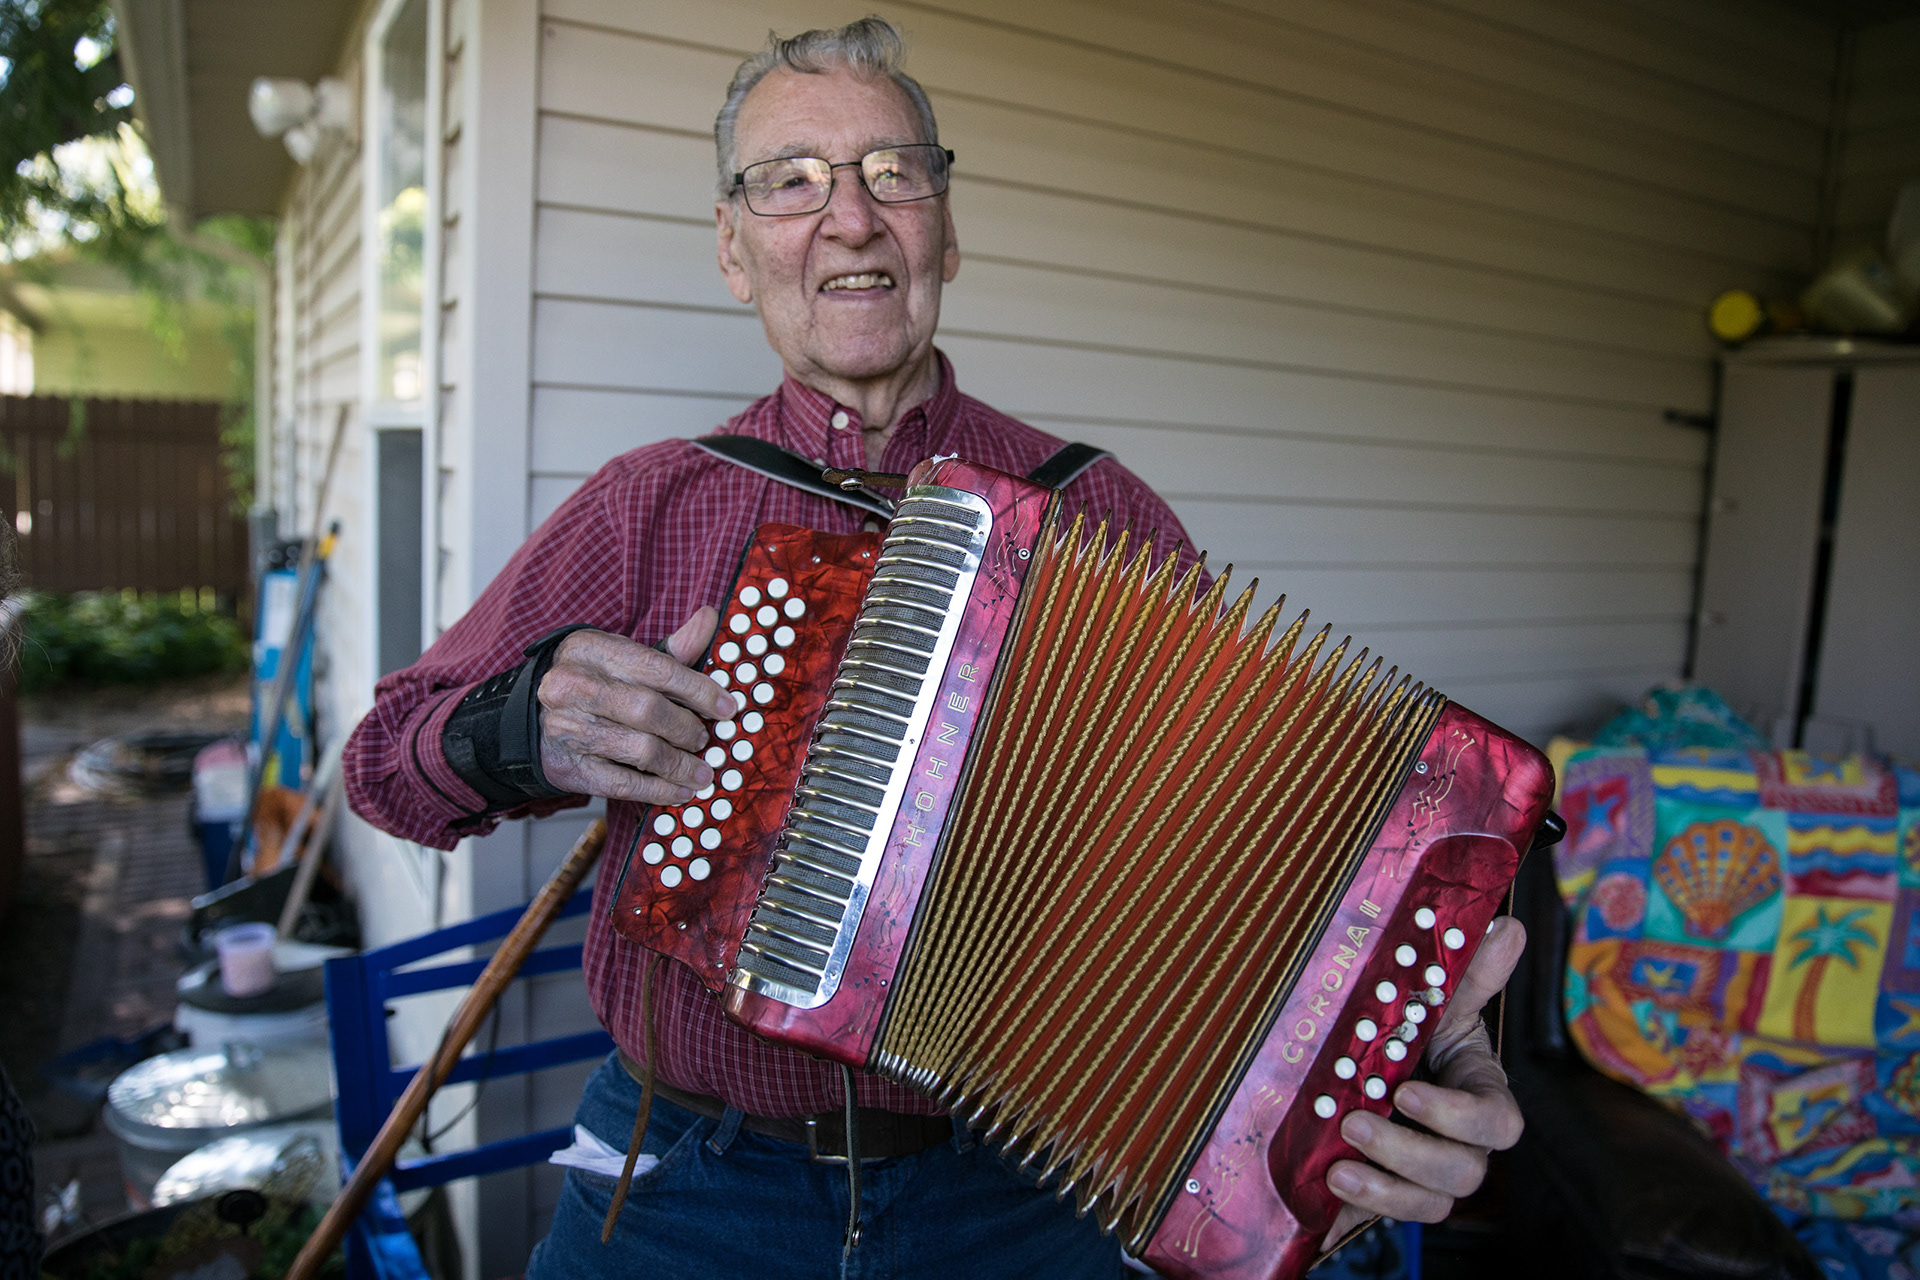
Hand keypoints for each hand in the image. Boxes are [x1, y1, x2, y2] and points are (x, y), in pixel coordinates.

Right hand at [535, 609, 733, 804]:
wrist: (531, 717)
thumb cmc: (592, 683)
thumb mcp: (623, 657)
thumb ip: (670, 648)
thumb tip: (710, 619)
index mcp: (591, 650)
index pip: (657, 668)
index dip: (699, 690)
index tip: (727, 708)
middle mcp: (573, 687)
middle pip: (648, 710)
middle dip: (687, 729)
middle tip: (705, 739)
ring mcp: (568, 729)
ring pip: (640, 751)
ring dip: (680, 765)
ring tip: (701, 771)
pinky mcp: (569, 768)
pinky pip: (623, 784)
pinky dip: (660, 790)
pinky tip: (680, 791)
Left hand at [1320, 916, 1525, 1248]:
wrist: (1362, 1061)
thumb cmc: (1411, 1030)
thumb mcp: (1433, 999)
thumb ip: (1467, 970)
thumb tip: (1506, 928)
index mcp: (1478, 1092)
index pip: (1498, 1122)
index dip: (1457, 1117)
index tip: (1408, 1095)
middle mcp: (1461, 1141)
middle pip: (1464, 1170)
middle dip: (1409, 1153)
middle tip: (1356, 1123)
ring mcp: (1425, 1174)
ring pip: (1431, 1203)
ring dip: (1385, 1189)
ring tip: (1339, 1166)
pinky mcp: (1388, 1192)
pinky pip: (1387, 1216)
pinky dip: (1360, 1207)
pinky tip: (1326, 1186)